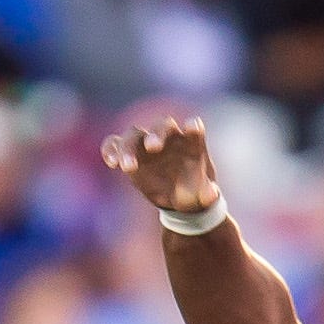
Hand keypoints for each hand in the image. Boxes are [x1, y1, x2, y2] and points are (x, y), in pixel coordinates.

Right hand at [103, 116, 221, 216]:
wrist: (178, 198)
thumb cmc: (194, 192)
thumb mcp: (203, 196)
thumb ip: (208, 194)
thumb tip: (212, 194)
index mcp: (191, 144)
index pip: (194, 130)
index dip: (193, 127)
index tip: (193, 127)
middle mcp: (168, 138)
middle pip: (161, 126)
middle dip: (157, 134)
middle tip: (152, 146)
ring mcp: (147, 144)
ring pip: (134, 135)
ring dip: (129, 147)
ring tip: (128, 167)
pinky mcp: (130, 153)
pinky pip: (115, 144)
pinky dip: (110, 149)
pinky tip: (111, 163)